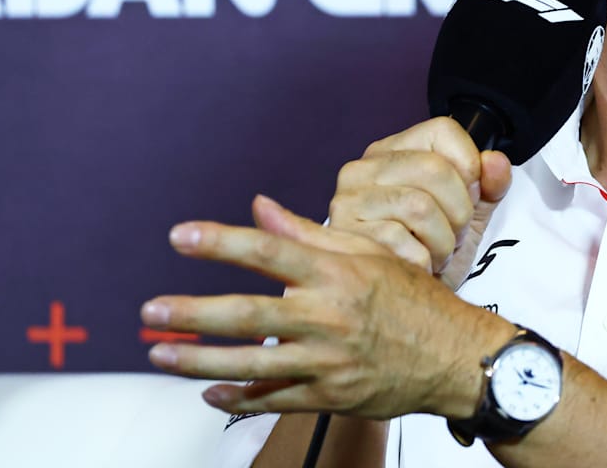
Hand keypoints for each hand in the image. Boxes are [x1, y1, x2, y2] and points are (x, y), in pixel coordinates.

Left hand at [141, 194, 514, 419]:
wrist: (456, 356)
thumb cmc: (413, 300)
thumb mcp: (369, 254)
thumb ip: (309, 233)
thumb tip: (261, 206)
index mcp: (338, 274)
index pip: (269, 252)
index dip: (221, 242)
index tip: (181, 237)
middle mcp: (329, 316)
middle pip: (248, 314)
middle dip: (193, 313)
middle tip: (150, 310)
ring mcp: (328, 360)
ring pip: (252, 363)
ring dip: (199, 360)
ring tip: (161, 353)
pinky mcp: (330, 396)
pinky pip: (274, 400)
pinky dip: (238, 399)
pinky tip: (209, 392)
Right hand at [327, 117, 511, 286]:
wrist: (401, 300)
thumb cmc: (431, 247)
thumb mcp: (469, 212)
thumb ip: (490, 184)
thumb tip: (496, 163)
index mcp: (393, 150)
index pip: (442, 130)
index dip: (470, 165)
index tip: (472, 195)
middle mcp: (363, 168)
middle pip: (435, 169)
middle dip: (459, 210)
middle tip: (454, 233)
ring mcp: (349, 202)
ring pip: (420, 207)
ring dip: (443, 241)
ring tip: (437, 252)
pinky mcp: (346, 239)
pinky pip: (402, 244)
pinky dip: (423, 262)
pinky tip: (418, 266)